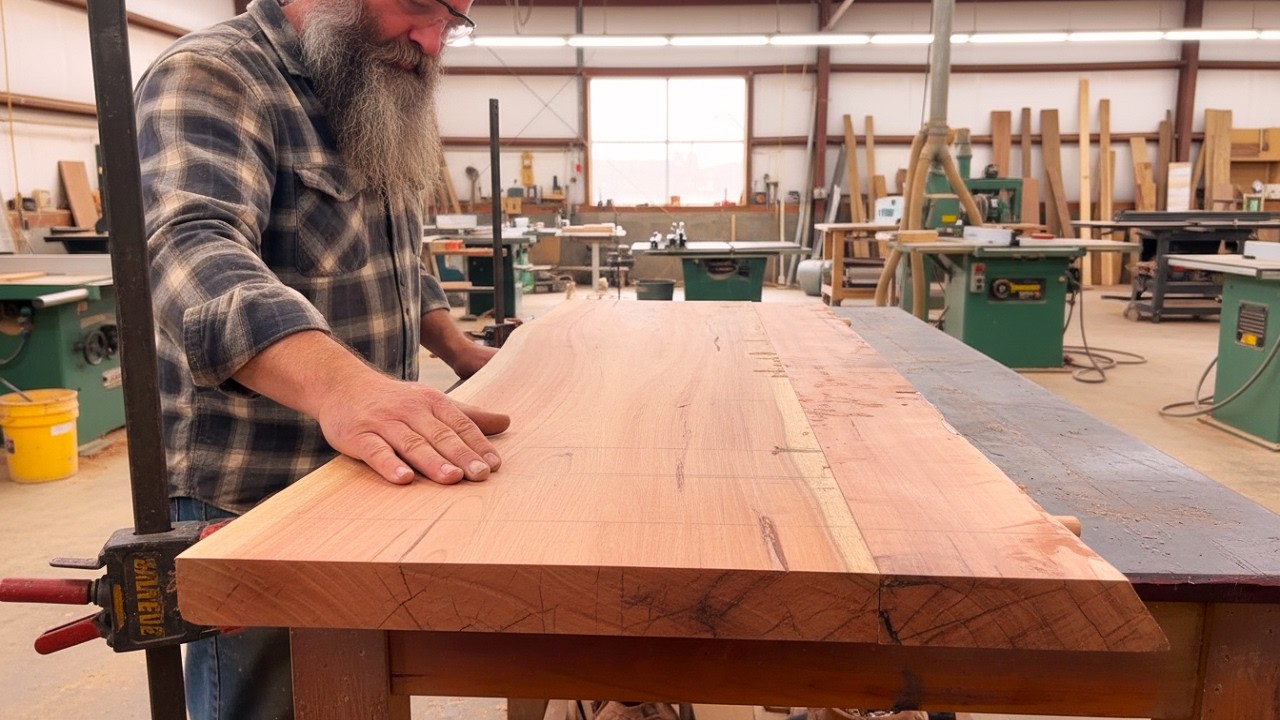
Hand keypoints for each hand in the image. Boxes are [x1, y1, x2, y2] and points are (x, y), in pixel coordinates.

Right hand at [233, 330, 509, 485]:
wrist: (342, 385)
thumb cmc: (395, 401)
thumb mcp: (432, 402)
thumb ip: (468, 415)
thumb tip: (506, 422)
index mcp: (432, 402)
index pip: (460, 424)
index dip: (478, 444)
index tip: (494, 465)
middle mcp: (410, 410)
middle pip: (440, 435)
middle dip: (462, 455)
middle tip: (480, 475)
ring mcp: (383, 422)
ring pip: (412, 443)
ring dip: (432, 461)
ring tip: (452, 478)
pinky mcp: (358, 435)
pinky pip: (376, 451)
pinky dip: (390, 465)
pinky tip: (403, 479)